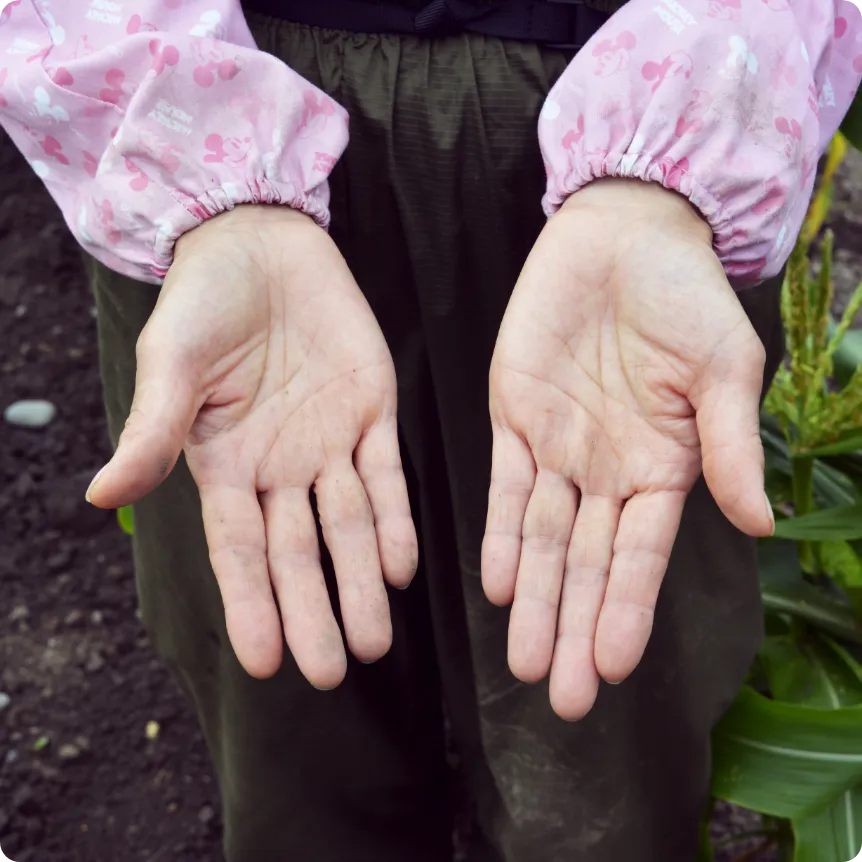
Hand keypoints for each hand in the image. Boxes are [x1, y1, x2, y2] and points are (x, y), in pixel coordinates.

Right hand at [87, 206, 416, 689]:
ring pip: (348, 527)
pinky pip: (386, 476)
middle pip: (299, 553)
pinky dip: (394, 519)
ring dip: (362, 582)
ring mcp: (330, 444)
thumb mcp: (172, 364)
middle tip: (332, 671)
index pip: (239, 550)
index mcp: (226, 465)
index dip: (252, 604)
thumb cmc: (204, 302)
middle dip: (314, 611)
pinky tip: (401, 565)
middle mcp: (280, 468)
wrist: (263, 245)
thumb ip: (153, 430)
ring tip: (374, 640)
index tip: (267, 661)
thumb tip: (102, 495)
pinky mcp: (373, 413)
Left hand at [482, 179, 773, 720]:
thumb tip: (759, 524)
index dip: (626, 611)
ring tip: (522, 659)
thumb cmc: (685, 298)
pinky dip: (502, 534)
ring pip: (542, 539)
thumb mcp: (724, 370)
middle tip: (560, 697)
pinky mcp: (513, 418)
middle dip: (573, 627)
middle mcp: (607, 472)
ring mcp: (558, 449)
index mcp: (664, 468)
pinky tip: (498, 582)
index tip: (613, 668)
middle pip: (587, 564)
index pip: (641, 556)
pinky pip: (505, 488)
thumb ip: (733, 445)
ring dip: (534, 598)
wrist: (623, 236)